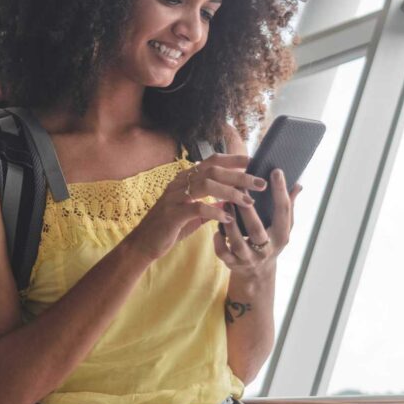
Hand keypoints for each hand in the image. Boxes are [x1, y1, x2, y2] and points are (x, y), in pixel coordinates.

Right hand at [127, 153, 267, 261]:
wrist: (143, 244)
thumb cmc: (169, 228)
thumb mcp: (192, 215)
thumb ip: (209, 206)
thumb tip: (229, 203)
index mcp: (184, 180)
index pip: (212, 161)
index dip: (233, 160)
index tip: (254, 163)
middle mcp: (179, 183)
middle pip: (213, 170)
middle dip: (239, 176)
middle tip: (260, 183)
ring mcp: (174, 197)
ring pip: (206, 185)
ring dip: (230, 192)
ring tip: (248, 201)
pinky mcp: (172, 214)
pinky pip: (197, 208)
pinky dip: (215, 212)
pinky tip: (227, 218)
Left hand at [213, 168, 302, 276]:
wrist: (258, 273)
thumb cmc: (270, 241)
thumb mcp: (282, 227)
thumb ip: (288, 206)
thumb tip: (298, 184)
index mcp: (281, 236)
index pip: (284, 211)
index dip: (281, 191)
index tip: (276, 171)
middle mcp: (266, 249)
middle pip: (256, 229)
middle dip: (247, 210)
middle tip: (239, 187)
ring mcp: (249, 258)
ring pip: (237, 242)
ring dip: (229, 223)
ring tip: (225, 203)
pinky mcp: (233, 264)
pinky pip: (223, 253)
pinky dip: (218, 241)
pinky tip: (216, 228)